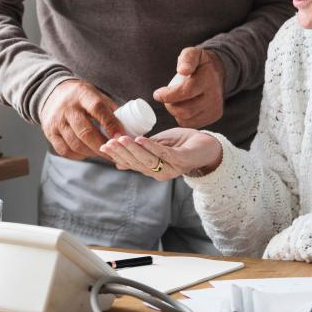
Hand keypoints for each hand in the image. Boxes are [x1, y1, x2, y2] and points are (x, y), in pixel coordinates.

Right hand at [40, 80, 122, 160]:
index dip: (111, 124)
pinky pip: (65, 150)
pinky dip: (79, 155)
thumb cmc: (81, 97)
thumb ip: (110, 109)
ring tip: (103, 154)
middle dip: (103, 146)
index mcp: (83, 94)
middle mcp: (67, 108)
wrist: (52, 94)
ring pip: (76, 144)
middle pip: (86, 132)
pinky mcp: (50, 133)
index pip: (98, 109)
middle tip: (116, 154)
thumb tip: (129, 127)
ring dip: (92, 152)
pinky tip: (87, 153)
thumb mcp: (95, 95)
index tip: (122, 136)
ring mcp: (56, 121)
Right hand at [99, 128, 222, 180]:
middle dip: (121, 152)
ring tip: (121, 138)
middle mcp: (160, 172)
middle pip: (137, 163)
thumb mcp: (157, 147)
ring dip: (133, 149)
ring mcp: (171, 167)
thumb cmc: (181, 145)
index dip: (117, 156)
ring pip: (147, 159)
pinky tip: (140, 138)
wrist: (208, 146)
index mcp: (152, 169)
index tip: (103, 146)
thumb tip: (117, 163)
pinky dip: (151, 146)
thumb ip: (139, 153)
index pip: (131, 164)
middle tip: (108, 142)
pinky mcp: (182, 159)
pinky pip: (164, 153)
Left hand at [153, 47, 225, 127]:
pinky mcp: (214, 116)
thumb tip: (182, 70)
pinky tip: (183, 107)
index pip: (186, 92)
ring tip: (174, 101)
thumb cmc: (201, 63)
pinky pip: (192, 123)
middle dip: (169, 105)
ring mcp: (215, 108)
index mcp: (208, 79)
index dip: (168, 95)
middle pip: (185, 110)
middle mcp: (214, 96)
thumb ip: (187, 59)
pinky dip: (183, 117)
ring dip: (175, 112)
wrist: (218, 72)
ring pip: (187, 119)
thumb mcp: (193, 53)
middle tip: (165, 97)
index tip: (157, 94)